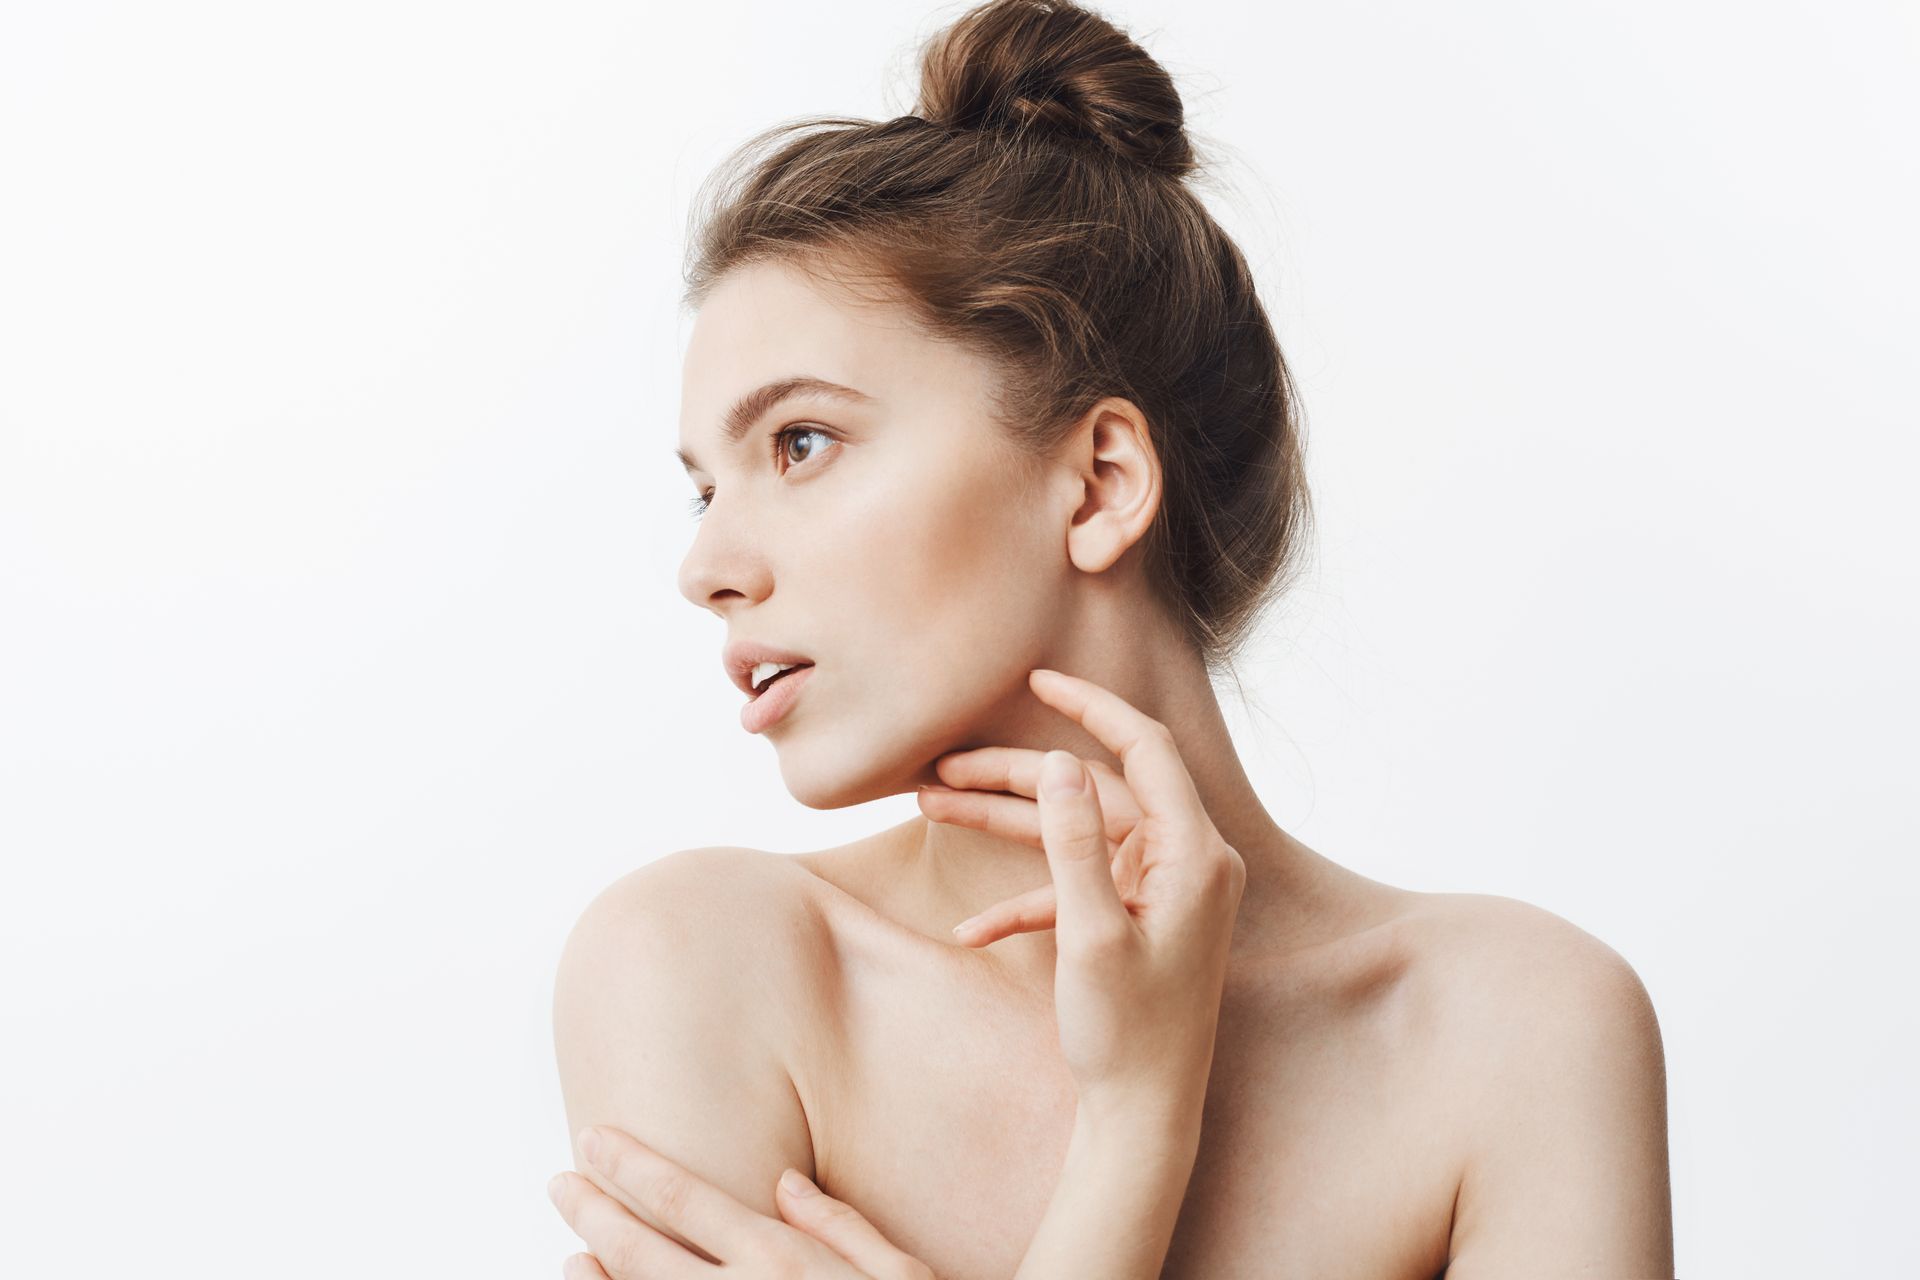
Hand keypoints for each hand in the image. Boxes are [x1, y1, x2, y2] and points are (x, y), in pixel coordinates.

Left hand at [547, 1125, 934, 1278]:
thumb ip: (841, 1226)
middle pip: (640, 1247)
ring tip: (569, 1250)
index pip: (683, 1198)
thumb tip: (785, 1183)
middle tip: (559, 1182)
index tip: (595, 1137)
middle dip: (593, 1210)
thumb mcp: (901, 1274)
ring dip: (595, 1271)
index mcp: (781, 1260)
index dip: (630, 1166)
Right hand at [917, 668, 1247, 1105]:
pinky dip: (1023, 899)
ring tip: (931, 808)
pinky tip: (970, 929)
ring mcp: (1157, 892)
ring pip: (1076, 833)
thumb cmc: (1130, 1034)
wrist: (1144, 1117)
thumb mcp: (1091, 936)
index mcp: (1193, 854)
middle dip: (1016, 775)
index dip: (1091, 706)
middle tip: (944, 766)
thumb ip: (1076, 843)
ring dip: (1007, 824)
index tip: (1038, 679)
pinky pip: (1073, 890)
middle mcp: (1183, 862)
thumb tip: (1060, 763)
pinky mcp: (1132, 921)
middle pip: (1095, 789)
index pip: (1146, 749)